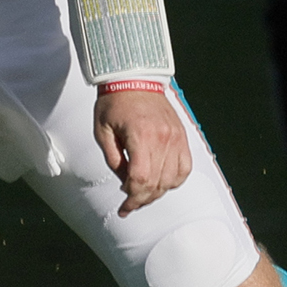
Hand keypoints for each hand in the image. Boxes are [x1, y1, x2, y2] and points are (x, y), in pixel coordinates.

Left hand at [94, 85, 192, 214]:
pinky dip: (174, 180)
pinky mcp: (182, 136)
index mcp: (141, 135)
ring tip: (143, 194)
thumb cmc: (115, 103)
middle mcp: (163, 138)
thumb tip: (124, 181)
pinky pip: (185, 168)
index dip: (132, 198)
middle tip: (130, 205)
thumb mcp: (102, 132)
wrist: (134, 79)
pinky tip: (161, 182)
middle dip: (142, 200)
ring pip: (173, 179)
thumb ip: (113, 160)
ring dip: (158, 192)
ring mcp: (176, 138)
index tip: (124, 207)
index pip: (141, 179)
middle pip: (157, 183)